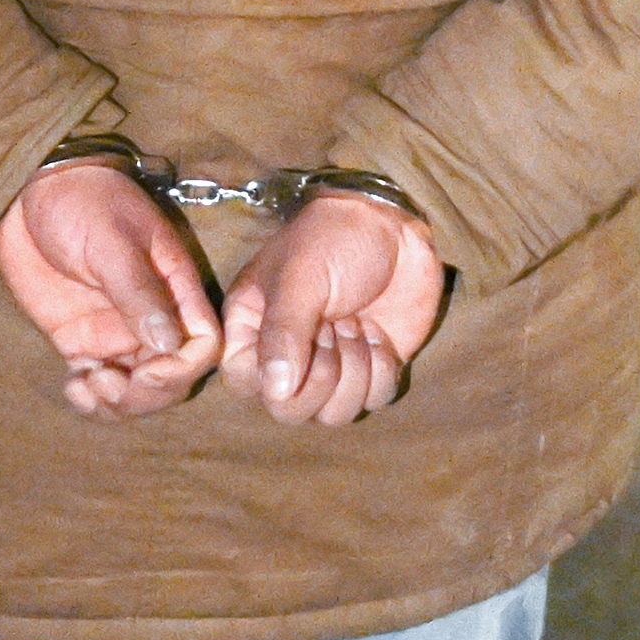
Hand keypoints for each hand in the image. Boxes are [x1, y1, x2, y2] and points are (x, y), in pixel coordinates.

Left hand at [0, 158, 218, 416]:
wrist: (27, 194)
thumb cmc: (80, 202)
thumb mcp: (112, 242)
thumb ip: (138, 291)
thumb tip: (169, 345)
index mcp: (175, 287)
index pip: (202, 343)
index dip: (182, 368)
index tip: (148, 371)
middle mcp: (155, 317)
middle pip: (172, 377)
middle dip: (146, 395)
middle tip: (107, 384)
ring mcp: (118, 332)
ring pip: (137, 390)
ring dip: (118, 404)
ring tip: (86, 386)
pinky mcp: (84, 342)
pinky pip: (99, 386)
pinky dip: (91, 400)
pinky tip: (74, 388)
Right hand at [219, 185, 446, 428]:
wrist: (394, 224)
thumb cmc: (334, 238)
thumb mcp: (299, 277)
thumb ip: (283, 333)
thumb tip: (275, 393)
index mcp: (253, 328)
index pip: (244, 384)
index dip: (273, 378)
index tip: (303, 338)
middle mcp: (287, 354)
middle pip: (289, 410)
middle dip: (321, 376)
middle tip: (336, 328)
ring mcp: (331, 364)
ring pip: (332, 415)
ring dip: (354, 374)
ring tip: (359, 328)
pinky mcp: (371, 368)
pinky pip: (373, 402)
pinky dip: (381, 372)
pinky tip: (379, 335)